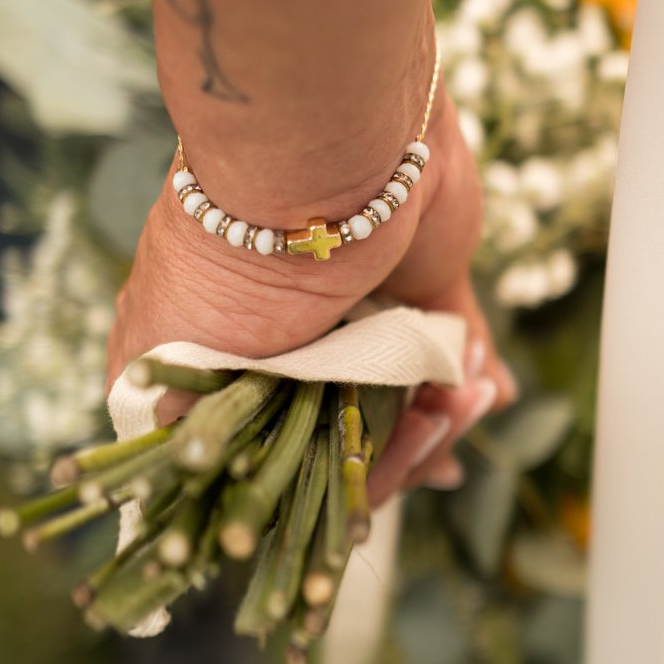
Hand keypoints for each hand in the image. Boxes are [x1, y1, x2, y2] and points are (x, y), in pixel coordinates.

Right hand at [105, 93, 515, 502]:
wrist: (321, 157)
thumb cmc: (235, 253)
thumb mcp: (172, 345)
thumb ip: (181, 414)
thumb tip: (183, 477)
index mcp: (228, 361)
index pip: (272, 461)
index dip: (314, 493)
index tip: (355, 507)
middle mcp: (292, 342)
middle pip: (347, 439)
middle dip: (395, 458)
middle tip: (434, 448)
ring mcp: (358, 314)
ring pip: (407, 403)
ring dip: (442, 421)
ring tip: (465, 406)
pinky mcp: (420, 284)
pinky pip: (455, 348)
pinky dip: (475, 378)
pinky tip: (490, 394)